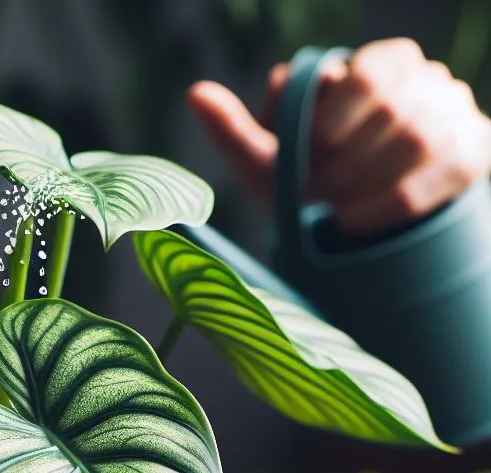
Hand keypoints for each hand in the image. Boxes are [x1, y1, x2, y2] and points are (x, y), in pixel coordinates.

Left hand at [189, 37, 490, 233]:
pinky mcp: (473, 155)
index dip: (330, 122)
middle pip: (392, 111)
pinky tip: (355, 221)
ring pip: (418, 141)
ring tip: (338, 207)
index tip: (315, 151)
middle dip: (346, 163)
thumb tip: (195, 93)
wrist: (367, 222)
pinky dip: (384, 207)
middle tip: (322, 191)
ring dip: (365, 185)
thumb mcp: (273, 160)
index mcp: (379, 64)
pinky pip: (434, 179)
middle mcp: (426, 80)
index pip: (362, 76)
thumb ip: (236, 131)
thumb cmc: (315, 183)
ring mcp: (455, 115)